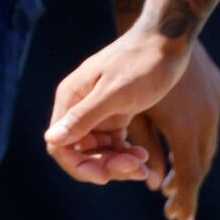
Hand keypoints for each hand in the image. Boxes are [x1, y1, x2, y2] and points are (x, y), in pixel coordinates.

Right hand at [44, 27, 189, 187]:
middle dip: (106, 166)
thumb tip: (52, 140)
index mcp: (71, 99)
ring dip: (119, 163)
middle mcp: (79, 107)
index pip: (60, 146)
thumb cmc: (142, 63)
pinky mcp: (116, 114)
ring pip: (99, 152)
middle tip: (137, 169)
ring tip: (144, 164)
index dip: (80, 166)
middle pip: (81, 152)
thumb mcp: (115, 93)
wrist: (168, 42)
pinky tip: (144, 157)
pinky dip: (126, 154)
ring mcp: (97, 112)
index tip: (106, 177)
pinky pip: (114, 144)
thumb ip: (84, 117)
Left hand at [123, 46, 219, 219]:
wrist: (164, 27)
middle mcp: (206, 119)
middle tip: (175, 209)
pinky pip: (210, 125)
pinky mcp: (217, 90)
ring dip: (192, 165)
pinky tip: (186, 143)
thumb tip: (142, 183)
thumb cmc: (134, 69)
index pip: (188, 176)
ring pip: (208, 145)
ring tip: (173, 181)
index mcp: (184, 128)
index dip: (185, 201)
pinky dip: (198, 142)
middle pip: (200, 165)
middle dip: (187, 189)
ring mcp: (214, 104)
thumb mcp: (124, 111)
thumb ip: (128, 147)